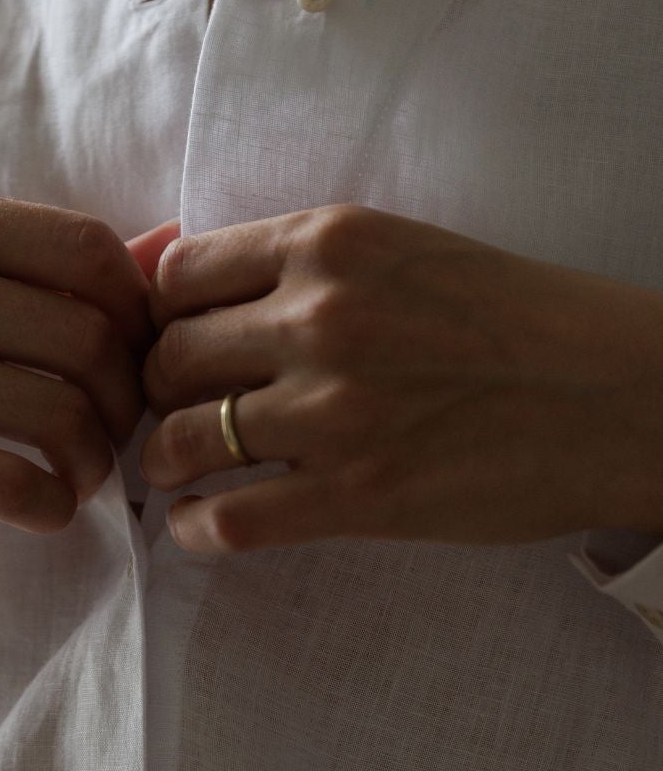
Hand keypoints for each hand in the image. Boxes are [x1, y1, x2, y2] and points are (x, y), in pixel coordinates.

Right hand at [0, 191, 155, 535]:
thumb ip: (54, 259)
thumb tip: (177, 245)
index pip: (88, 249)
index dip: (139, 307)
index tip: (137, 348)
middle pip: (88, 339)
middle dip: (128, 394)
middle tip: (118, 423)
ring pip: (62, 417)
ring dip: (97, 458)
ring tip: (84, 468)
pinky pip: (14, 488)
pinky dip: (54, 506)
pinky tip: (48, 503)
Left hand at [134, 203, 662, 554]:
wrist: (612, 392)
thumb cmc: (505, 315)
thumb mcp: (395, 249)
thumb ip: (293, 260)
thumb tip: (168, 266)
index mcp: (328, 242)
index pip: (177, 276)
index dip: (161, 315)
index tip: (176, 340)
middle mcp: (320, 317)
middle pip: (167, 357)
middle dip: (157, 389)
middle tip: (176, 409)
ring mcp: (336, 410)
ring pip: (182, 438)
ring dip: (165, 460)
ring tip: (177, 470)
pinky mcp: (358, 495)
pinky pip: (229, 519)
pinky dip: (196, 528)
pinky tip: (202, 525)